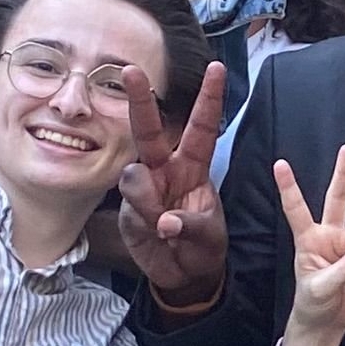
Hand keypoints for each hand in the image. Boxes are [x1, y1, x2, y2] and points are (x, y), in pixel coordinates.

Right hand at [114, 62, 230, 306]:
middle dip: (140, 99)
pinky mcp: (127, 210)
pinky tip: (154, 235)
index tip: (217, 68)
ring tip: (163, 226)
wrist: (184, 277)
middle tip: (131, 70)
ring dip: (148, 201)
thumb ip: (190, 225)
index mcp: (194, 167)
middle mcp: (165, 170)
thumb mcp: (210, 236)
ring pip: (134, 176)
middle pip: (149, 129)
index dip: (209, 99)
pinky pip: (129, 208)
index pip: (202, 127)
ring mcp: (143, 188)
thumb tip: (165, 223)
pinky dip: (144, 222)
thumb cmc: (203, 248)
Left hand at [275, 146, 344, 345]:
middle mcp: (329, 236)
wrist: (325, 324)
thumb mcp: (319, 289)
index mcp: (308, 240)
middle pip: (339, 199)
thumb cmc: (312, 304)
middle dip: (344, 174)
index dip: (289, 188)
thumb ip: (342, 271)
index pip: (297, 210)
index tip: (280, 164)